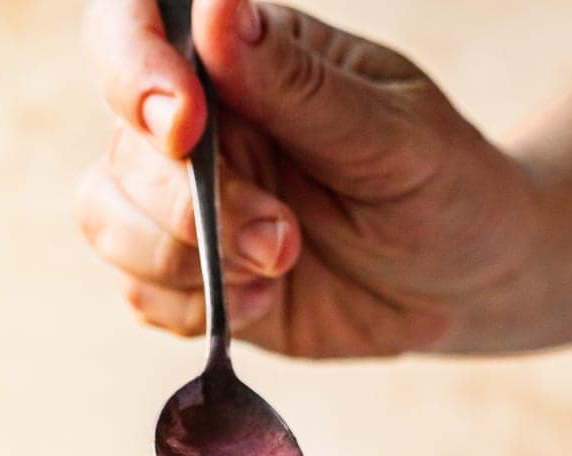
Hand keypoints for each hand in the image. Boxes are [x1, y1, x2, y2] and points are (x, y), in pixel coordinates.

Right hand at [76, 0, 538, 357]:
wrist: (463, 283)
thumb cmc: (441, 186)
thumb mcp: (391, 133)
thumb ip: (300, 86)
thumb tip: (217, 10)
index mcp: (240, 56)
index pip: (133, 29)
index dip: (134, 71)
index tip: (183, 126)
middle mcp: (198, 122)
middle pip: (119, 148)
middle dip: (190, 208)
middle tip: (284, 239)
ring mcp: (184, 203)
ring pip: (108, 221)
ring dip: (185, 262)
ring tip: (280, 266)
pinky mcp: (190, 278)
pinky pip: (141, 294)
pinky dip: (196, 310)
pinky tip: (266, 301)